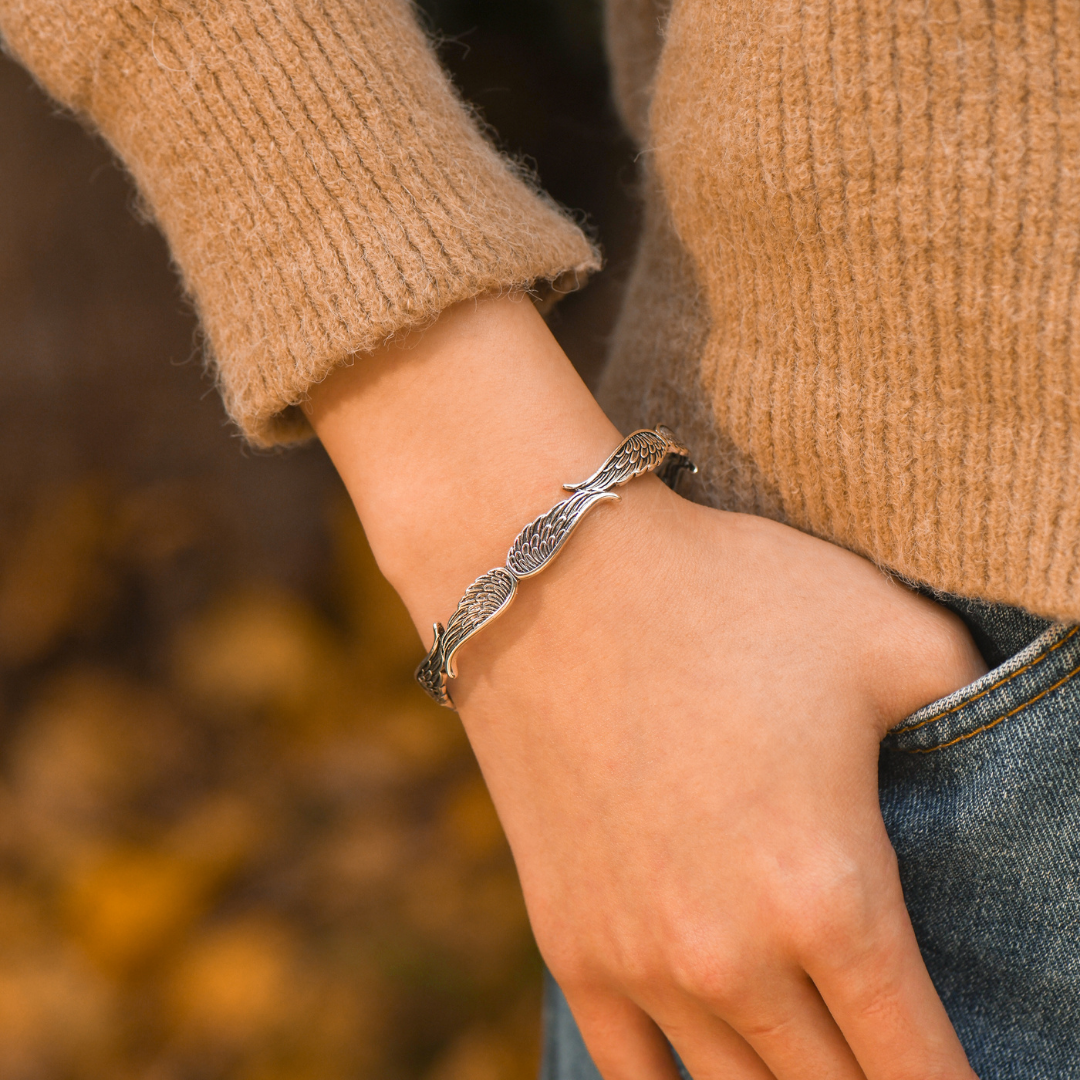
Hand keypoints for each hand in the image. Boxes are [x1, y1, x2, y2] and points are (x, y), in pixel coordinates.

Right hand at [306, 294, 985, 1078]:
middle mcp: (730, 957)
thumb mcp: (889, 635)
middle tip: (888, 1050)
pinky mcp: (568, 941)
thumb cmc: (725, 596)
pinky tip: (714, 1053)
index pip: (921, 1068)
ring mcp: (636, 959)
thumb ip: (975, 715)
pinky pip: (634, 1071)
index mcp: (829, 895)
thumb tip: (992, 769)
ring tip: (814, 1050)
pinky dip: (685, 1079)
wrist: (549, 578)